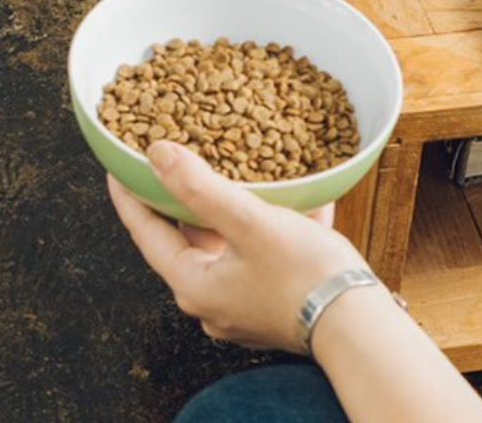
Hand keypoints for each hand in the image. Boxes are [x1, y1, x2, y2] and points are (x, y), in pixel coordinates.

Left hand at [107, 141, 368, 351]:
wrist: (363, 327)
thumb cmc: (306, 275)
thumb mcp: (248, 221)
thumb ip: (198, 187)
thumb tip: (155, 155)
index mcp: (193, 284)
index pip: (145, 232)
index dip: (130, 195)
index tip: (118, 167)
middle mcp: (209, 302)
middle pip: (183, 239)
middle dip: (180, 200)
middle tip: (171, 165)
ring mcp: (241, 307)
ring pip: (224, 246)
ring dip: (227, 210)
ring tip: (229, 173)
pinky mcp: (272, 305)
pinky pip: (258, 256)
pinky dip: (264, 226)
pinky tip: (289, 197)